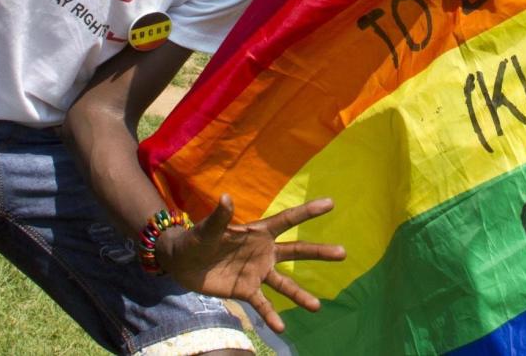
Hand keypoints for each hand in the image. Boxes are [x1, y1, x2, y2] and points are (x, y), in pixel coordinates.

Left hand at [156, 195, 344, 332]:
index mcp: (258, 231)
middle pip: (296, 251)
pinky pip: (262, 304)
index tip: (330, 203)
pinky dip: (271, 315)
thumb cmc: (196, 238)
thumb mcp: (207, 228)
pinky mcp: (246, 291)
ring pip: (285, 284)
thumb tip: (226, 198)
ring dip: (300, 295)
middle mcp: (263, 252)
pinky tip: (281, 327)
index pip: (287, 220)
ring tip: (318, 307)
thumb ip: (220, 217)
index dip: (308, 211)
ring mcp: (257, 272)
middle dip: (319, 252)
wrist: (182, 262)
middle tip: (343, 252)